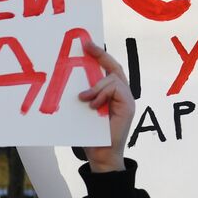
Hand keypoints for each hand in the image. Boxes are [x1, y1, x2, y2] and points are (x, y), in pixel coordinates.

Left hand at [77, 40, 133, 172]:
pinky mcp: (128, 105)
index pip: (108, 68)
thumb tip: (69, 78)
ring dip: (96, 86)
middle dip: (101, 55)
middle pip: (114, 67)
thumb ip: (83, 94)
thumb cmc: (88, 133)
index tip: (86, 43)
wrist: (100, 154)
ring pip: (113, 78)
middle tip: (86, 46)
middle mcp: (121, 93)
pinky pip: (116, 89)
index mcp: (110, 92)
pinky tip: (92, 105)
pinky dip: (102, 94)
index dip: (100, 54)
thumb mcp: (82, 109)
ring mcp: (126, 98)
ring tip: (83, 99)